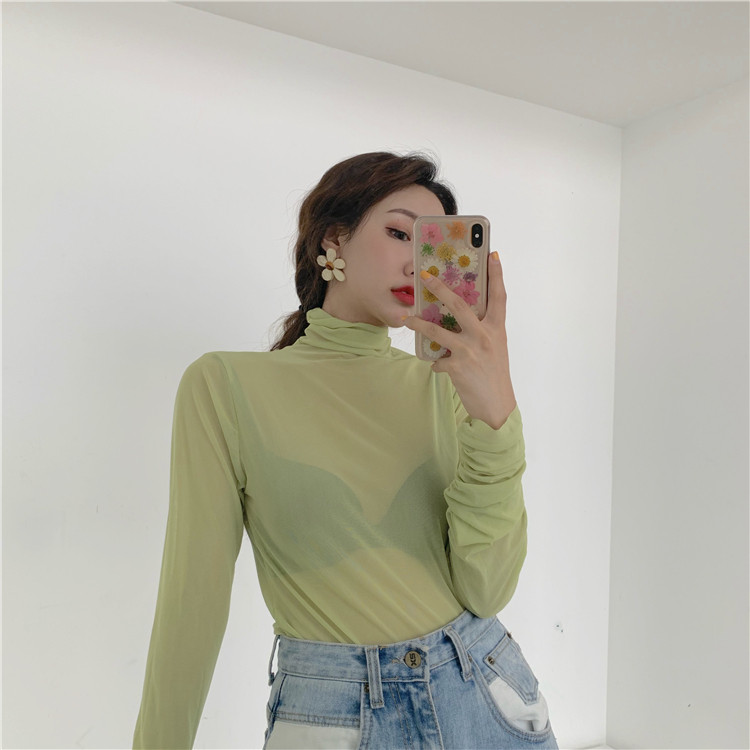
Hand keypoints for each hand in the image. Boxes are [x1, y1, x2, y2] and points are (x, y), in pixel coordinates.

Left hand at [402, 251, 516, 429]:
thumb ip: (482, 330)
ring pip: (438, 330)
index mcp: (497, 329)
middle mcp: (485, 336)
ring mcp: (470, 350)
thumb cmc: (494, 374)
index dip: (497, 275)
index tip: (492, 254)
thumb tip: (462, 317)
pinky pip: (438, 359)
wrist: (496, 406)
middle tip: (425, 274)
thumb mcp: (495, 347)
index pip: (499, 296)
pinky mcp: (457, 366)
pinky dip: (435, 362)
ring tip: (407, 318)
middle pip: (460, 305)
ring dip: (419, 323)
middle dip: (440, 288)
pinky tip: (438, 366)